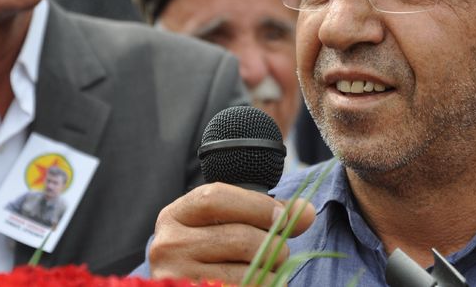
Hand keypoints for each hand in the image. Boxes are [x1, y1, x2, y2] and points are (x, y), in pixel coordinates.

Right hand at [149, 182, 315, 283]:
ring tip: (271, 274)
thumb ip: (265, 214)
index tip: (282, 217)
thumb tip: (306, 212)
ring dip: (271, 275)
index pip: (216, 198)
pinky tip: (262, 285)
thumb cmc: (210, 253)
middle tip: (281, 253)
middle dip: (272, 246)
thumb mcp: (226, 225)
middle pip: (238, 238)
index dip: (257, 206)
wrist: (184, 285)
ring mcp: (176, 277)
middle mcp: (169, 246)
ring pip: (245, 274)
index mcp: (175, 215)